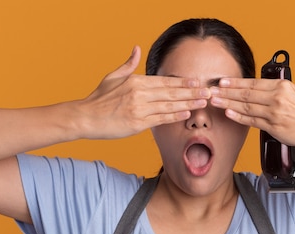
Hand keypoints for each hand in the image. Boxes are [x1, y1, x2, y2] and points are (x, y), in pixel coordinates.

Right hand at [77, 46, 210, 139]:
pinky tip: (186, 113)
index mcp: (135, 81)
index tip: (197, 81)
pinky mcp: (137, 123)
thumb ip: (128, 64)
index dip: (183, 81)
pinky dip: (174, 116)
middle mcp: (139, 93)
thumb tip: (137, 48)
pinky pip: (160, 118)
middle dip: (192, 91)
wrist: (85, 117)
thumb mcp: (112, 77)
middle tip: (208, 91)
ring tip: (203, 102)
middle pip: (171, 92)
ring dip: (188, 103)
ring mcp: (138, 108)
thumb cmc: (99, 99)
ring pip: (169, 105)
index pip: (164, 81)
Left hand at [210, 78, 294, 153]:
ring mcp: (274, 112)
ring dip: (228, 103)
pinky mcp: (273, 126)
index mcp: (283, 86)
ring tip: (215, 101)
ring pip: (246, 106)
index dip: (236, 82)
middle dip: (226, 91)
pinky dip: (238, 116)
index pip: (254, 83)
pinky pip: (251, 121)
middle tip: (211, 90)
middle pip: (246, 93)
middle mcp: (277, 97)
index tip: (223, 81)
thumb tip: (280, 84)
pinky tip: (228, 113)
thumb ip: (289, 87)